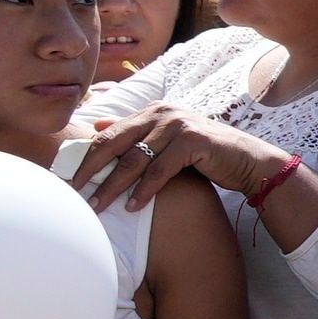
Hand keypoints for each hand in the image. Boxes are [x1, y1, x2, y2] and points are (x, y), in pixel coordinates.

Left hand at [68, 98, 289, 215]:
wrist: (246, 160)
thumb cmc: (204, 154)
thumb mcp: (166, 141)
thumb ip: (135, 133)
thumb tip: (96, 128)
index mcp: (151, 111)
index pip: (109, 134)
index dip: (87, 156)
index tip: (70, 178)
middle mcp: (162, 113)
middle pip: (115, 143)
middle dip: (91, 169)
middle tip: (75, 191)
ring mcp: (177, 125)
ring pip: (134, 159)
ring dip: (113, 186)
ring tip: (98, 206)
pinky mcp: (193, 140)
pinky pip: (160, 170)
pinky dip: (144, 190)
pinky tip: (132, 207)